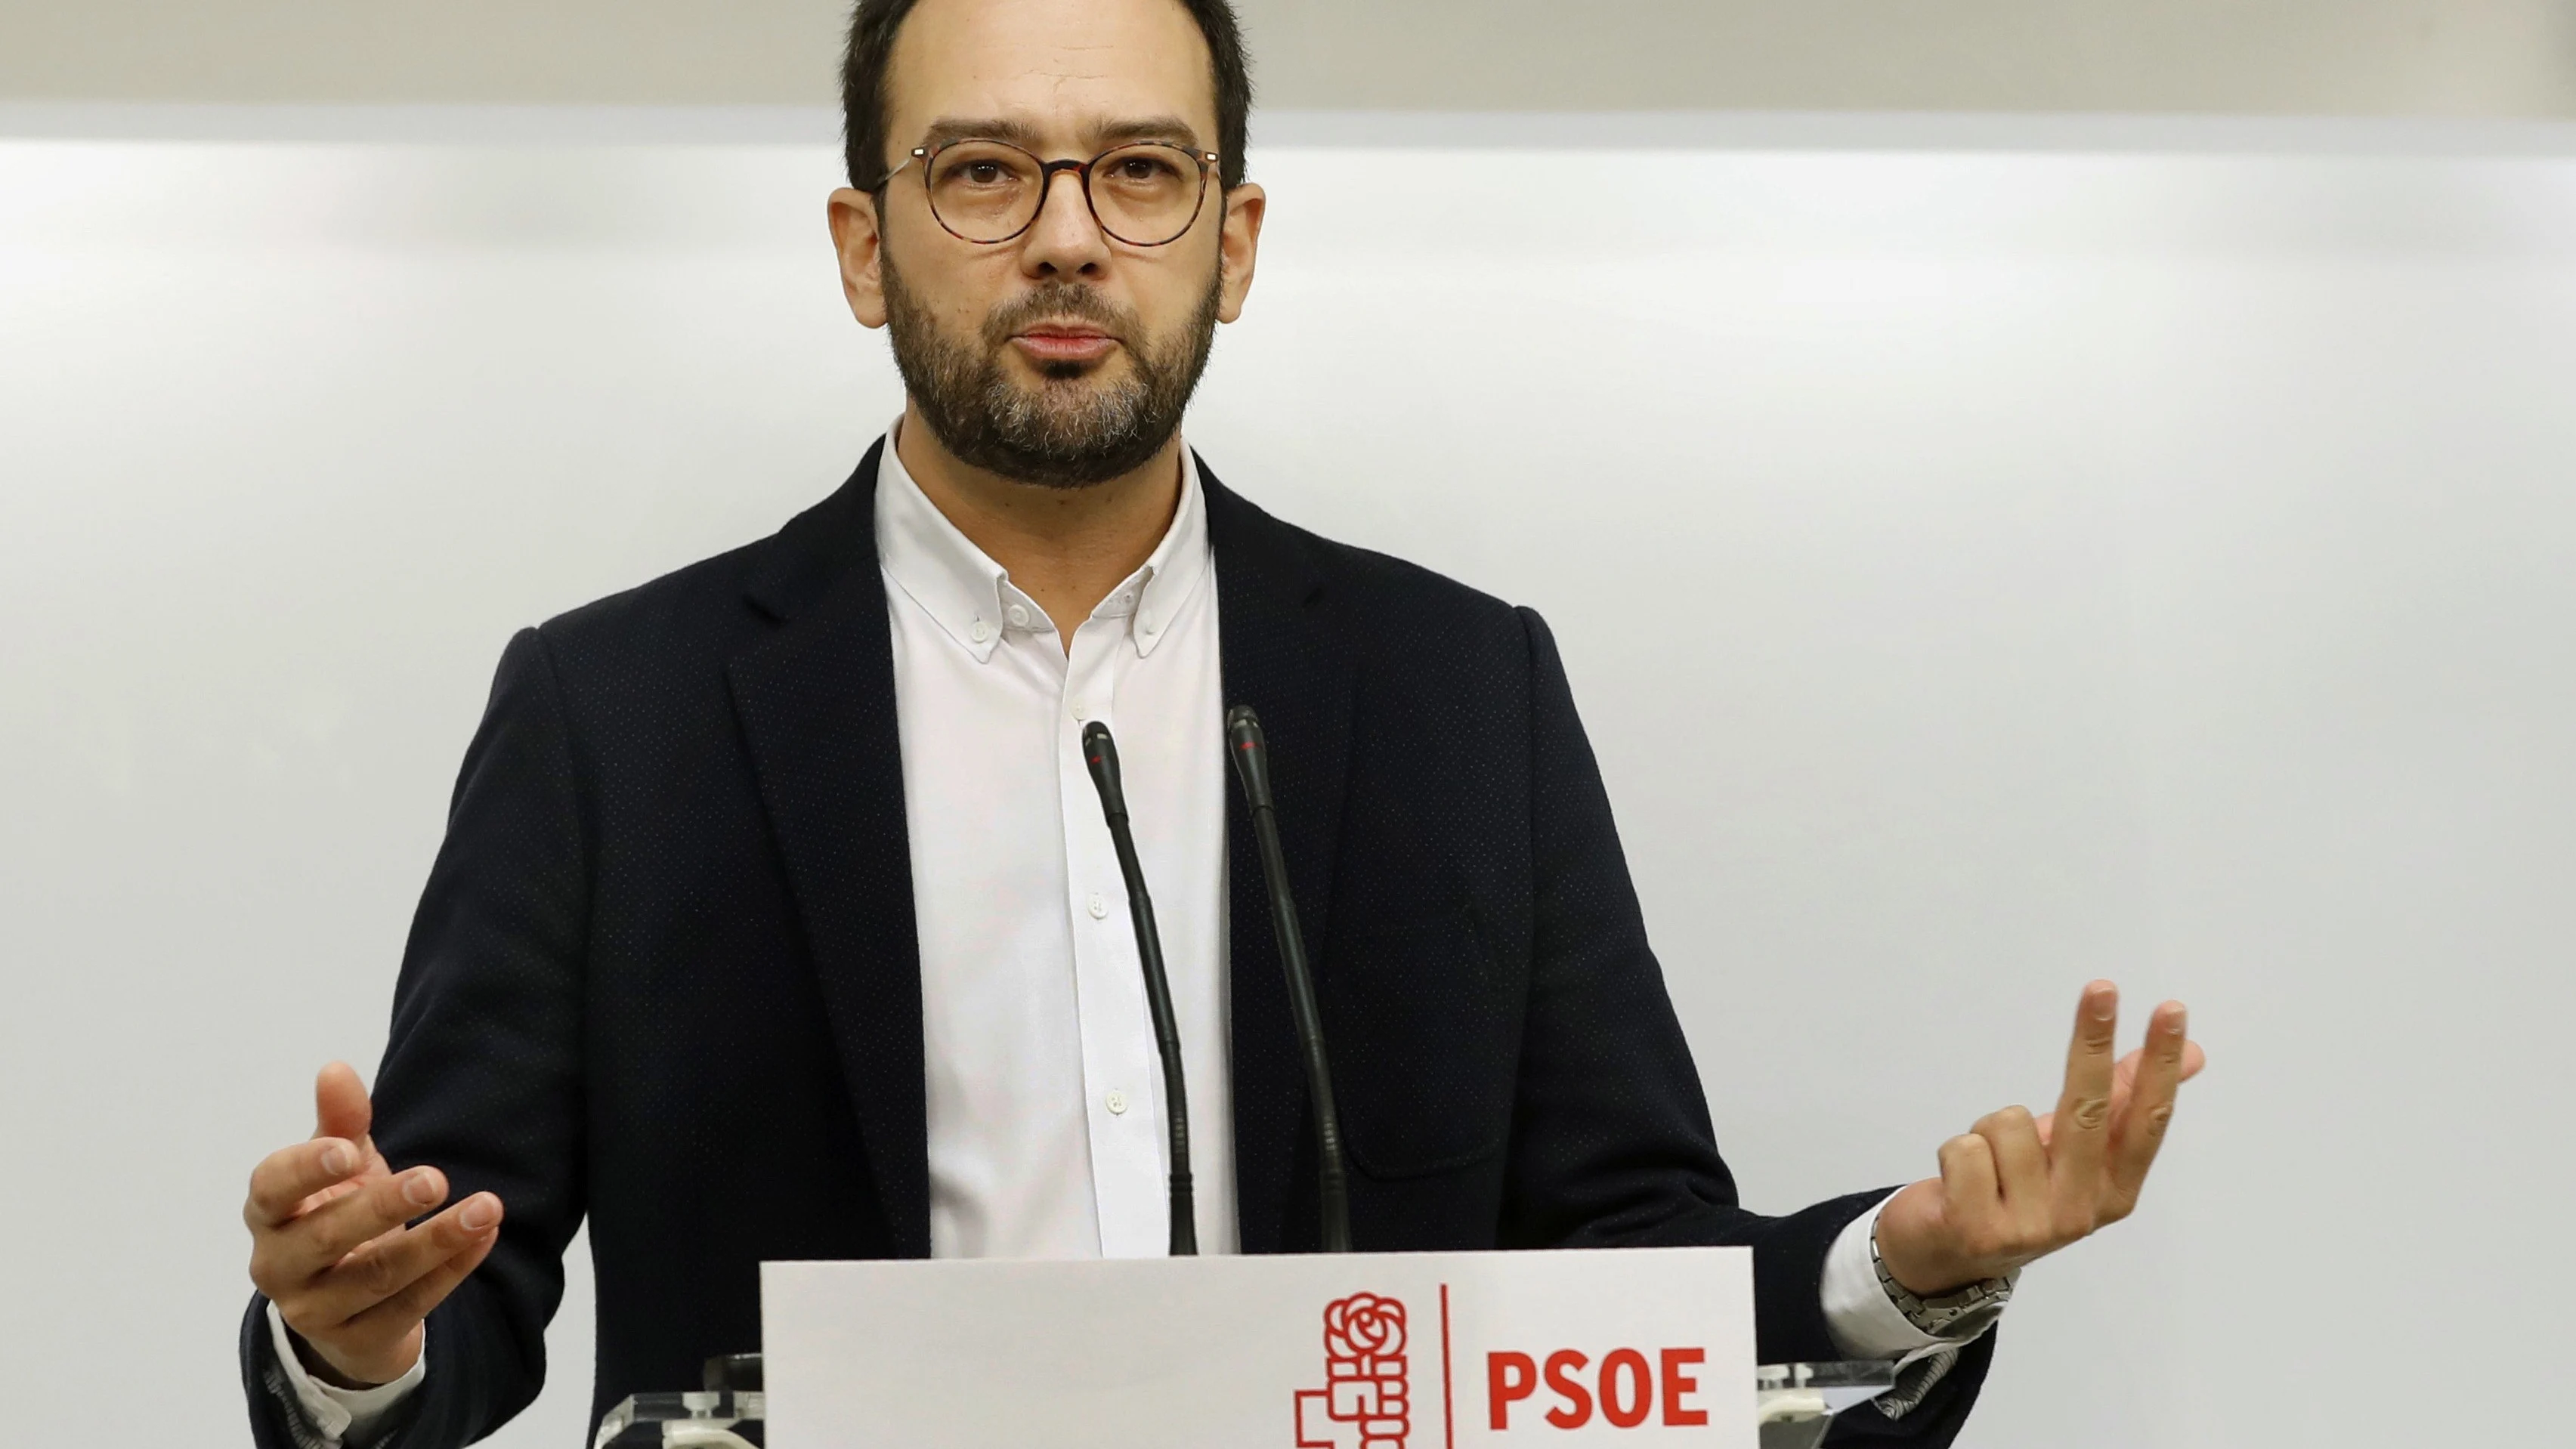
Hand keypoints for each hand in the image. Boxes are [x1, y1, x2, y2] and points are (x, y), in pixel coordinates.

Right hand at [243, 1063, 503, 1386]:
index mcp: (269, 1213)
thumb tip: (335, 1069)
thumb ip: (341, 1121)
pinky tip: (484, 1237)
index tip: (349, 1151)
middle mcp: (279, 1266)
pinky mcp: (357, 1340)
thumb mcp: (340, 1166)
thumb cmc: (338, 1211)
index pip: (271, 1189)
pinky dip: (451, 1271)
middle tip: (436, 1178)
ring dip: (436, 1242)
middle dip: (382, 1207)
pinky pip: (409, 1308)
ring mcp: (314, 1310)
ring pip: (375, 1278)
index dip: (305, 1170)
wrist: (348, 1300)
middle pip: (325, 1238)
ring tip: (487, 1207)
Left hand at [1874, 981, 2204, 1295]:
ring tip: (1985, 1165)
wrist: (1949, 1253)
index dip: (2159, 1065)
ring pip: (2006, 1121)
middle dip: (2093, 1042)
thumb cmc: (2019, 1188)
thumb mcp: (2074, 1149)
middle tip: (2102, 987)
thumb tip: (2193, 1052)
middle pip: (2087, 1109)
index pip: (2145, 1119)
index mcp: (2113, 1191)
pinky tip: (1959, 1185)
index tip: (2170, 1011)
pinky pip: (1964, 1148)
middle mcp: (2081, 1212)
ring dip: (1986, 1130)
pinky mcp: (1979, 1229)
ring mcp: (2033, 1226)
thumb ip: (2123, 1100)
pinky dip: (1955, 1153)